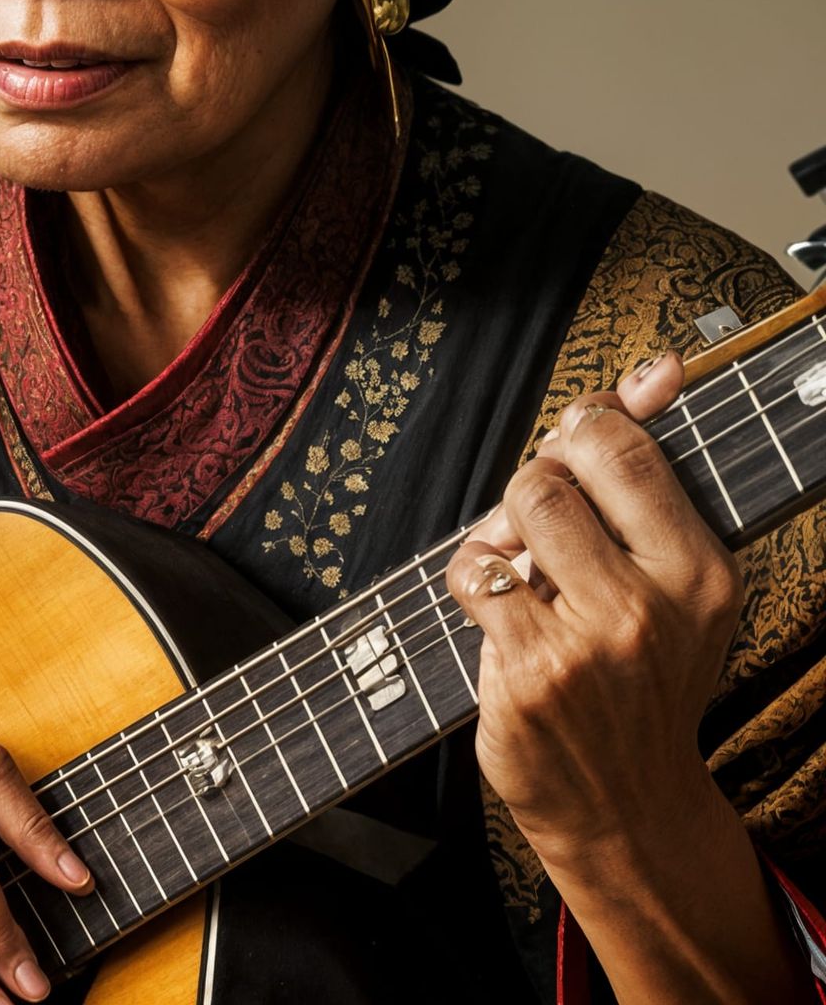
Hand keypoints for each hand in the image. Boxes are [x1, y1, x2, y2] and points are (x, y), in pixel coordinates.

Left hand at [446, 354, 743, 868]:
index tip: (577, 445)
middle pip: (555, 472)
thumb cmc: (639, 672)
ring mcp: (591, 642)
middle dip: (536, 480)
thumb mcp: (672, 579)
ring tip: (522, 565)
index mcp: (702, 570)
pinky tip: (499, 610)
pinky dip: (471, 577)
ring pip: (514, 513)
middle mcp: (655, 604)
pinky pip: (471, 574)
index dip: (580, 428)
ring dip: (501, 529)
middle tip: (545, 520)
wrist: (627, 805)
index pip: (623, 446)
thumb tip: (658, 368)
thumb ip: (650, 474)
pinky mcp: (531, 672)